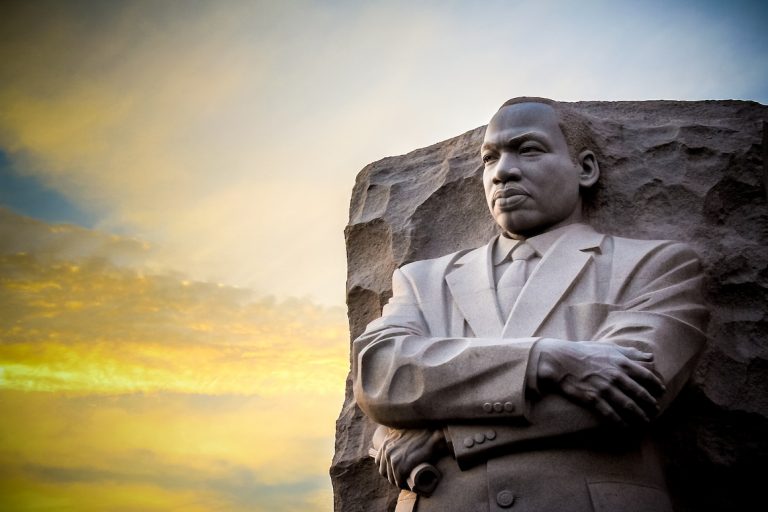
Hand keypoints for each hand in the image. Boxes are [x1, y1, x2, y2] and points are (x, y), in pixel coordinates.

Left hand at [374, 428, 446, 489]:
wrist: (432, 436)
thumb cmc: (422, 434)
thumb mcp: (404, 433)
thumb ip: (397, 439)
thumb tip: (400, 446)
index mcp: (386, 442)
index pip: (379, 461)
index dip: (386, 468)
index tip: (394, 471)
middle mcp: (387, 450)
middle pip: (383, 471)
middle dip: (391, 476)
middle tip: (402, 479)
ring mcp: (393, 459)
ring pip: (391, 477)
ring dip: (398, 482)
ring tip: (406, 483)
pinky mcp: (401, 467)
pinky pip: (398, 481)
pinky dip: (403, 484)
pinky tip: (408, 485)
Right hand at [534, 339, 665, 426]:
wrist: (559, 360)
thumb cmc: (583, 352)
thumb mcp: (608, 347)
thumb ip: (631, 352)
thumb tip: (651, 357)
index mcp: (620, 362)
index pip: (646, 376)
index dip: (656, 385)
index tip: (661, 392)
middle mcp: (615, 376)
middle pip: (640, 394)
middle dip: (651, 404)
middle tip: (656, 411)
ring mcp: (604, 388)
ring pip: (628, 406)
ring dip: (639, 416)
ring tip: (645, 421)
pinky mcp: (592, 399)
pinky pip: (610, 414)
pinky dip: (619, 422)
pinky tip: (625, 427)